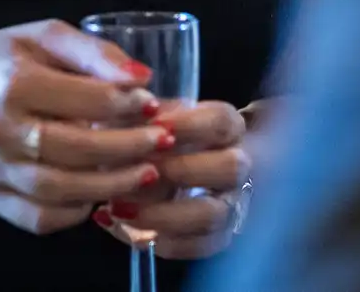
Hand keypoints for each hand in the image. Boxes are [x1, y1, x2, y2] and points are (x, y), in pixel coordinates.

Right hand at [0, 20, 174, 236]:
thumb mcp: (35, 37)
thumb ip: (90, 51)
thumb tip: (143, 79)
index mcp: (12, 80)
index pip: (83, 98)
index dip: (127, 104)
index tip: (154, 104)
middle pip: (76, 148)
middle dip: (128, 148)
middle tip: (163, 142)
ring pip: (60, 189)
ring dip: (111, 185)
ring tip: (146, 173)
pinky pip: (37, 217)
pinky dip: (73, 214)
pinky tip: (98, 197)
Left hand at [95, 100, 250, 260]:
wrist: (180, 167)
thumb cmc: (160, 135)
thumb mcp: (153, 115)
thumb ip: (141, 113)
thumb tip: (129, 112)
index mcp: (227, 127)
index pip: (221, 121)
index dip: (190, 124)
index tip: (156, 126)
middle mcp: (238, 166)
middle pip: (230, 168)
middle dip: (184, 169)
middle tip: (143, 171)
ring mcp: (232, 203)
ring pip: (212, 214)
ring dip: (164, 213)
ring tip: (121, 208)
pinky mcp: (219, 236)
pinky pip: (199, 246)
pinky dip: (163, 240)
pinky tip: (128, 229)